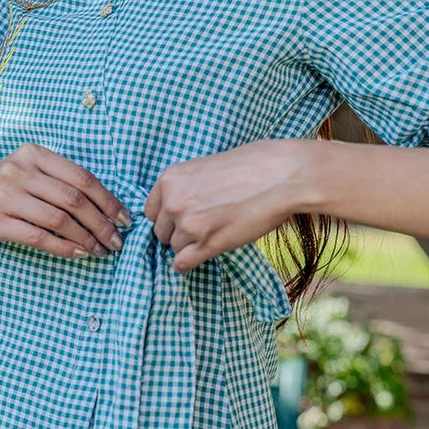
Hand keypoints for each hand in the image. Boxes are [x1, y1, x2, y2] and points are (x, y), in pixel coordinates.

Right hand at [0, 143, 131, 259]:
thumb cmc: (7, 185)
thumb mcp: (31, 170)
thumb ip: (62, 181)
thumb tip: (108, 208)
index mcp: (35, 154)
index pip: (82, 177)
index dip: (108, 200)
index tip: (125, 219)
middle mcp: (21, 171)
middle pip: (74, 199)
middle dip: (101, 223)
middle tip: (117, 240)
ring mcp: (7, 196)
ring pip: (59, 219)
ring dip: (85, 238)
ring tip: (100, 250)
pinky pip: (38, 237)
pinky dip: (63, 247)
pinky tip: (78, 253)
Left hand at [143, 138, 315, 273]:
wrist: (278, 176)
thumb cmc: (248, 165)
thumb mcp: (204, 167)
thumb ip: (185, 187)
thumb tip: (177, 206)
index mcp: (169, 179)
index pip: (150, 211)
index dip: (166, 216)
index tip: (181, 216)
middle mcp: (173, 202)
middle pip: (160, 231)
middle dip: (177, 231)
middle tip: (201, 225)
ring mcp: (189, 225)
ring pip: (173, 248)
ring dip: (189, 245)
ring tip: (212, 233)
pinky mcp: (207, 245)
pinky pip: (182, 264)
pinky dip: (188, 263)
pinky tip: (202, 254)